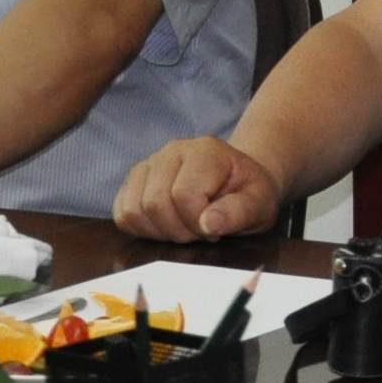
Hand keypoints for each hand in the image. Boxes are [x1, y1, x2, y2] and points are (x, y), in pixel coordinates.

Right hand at [114, 136, 284, 241]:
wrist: (238, 181)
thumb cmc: (248, 193)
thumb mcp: (259, 204)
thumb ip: (238, 212)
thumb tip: (209, 223)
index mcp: (205, 151)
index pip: (184, 195)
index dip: (197, 223)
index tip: (215, 229)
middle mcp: (173, 151)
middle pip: (155, 204)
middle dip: (179, 230)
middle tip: (200, 231)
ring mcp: (150, 163)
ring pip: (134, 210)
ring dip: (160, 231)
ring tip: (185, 227)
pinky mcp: (135, 180)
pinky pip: (121, 212)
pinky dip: (141, 228)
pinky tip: (166, 226)